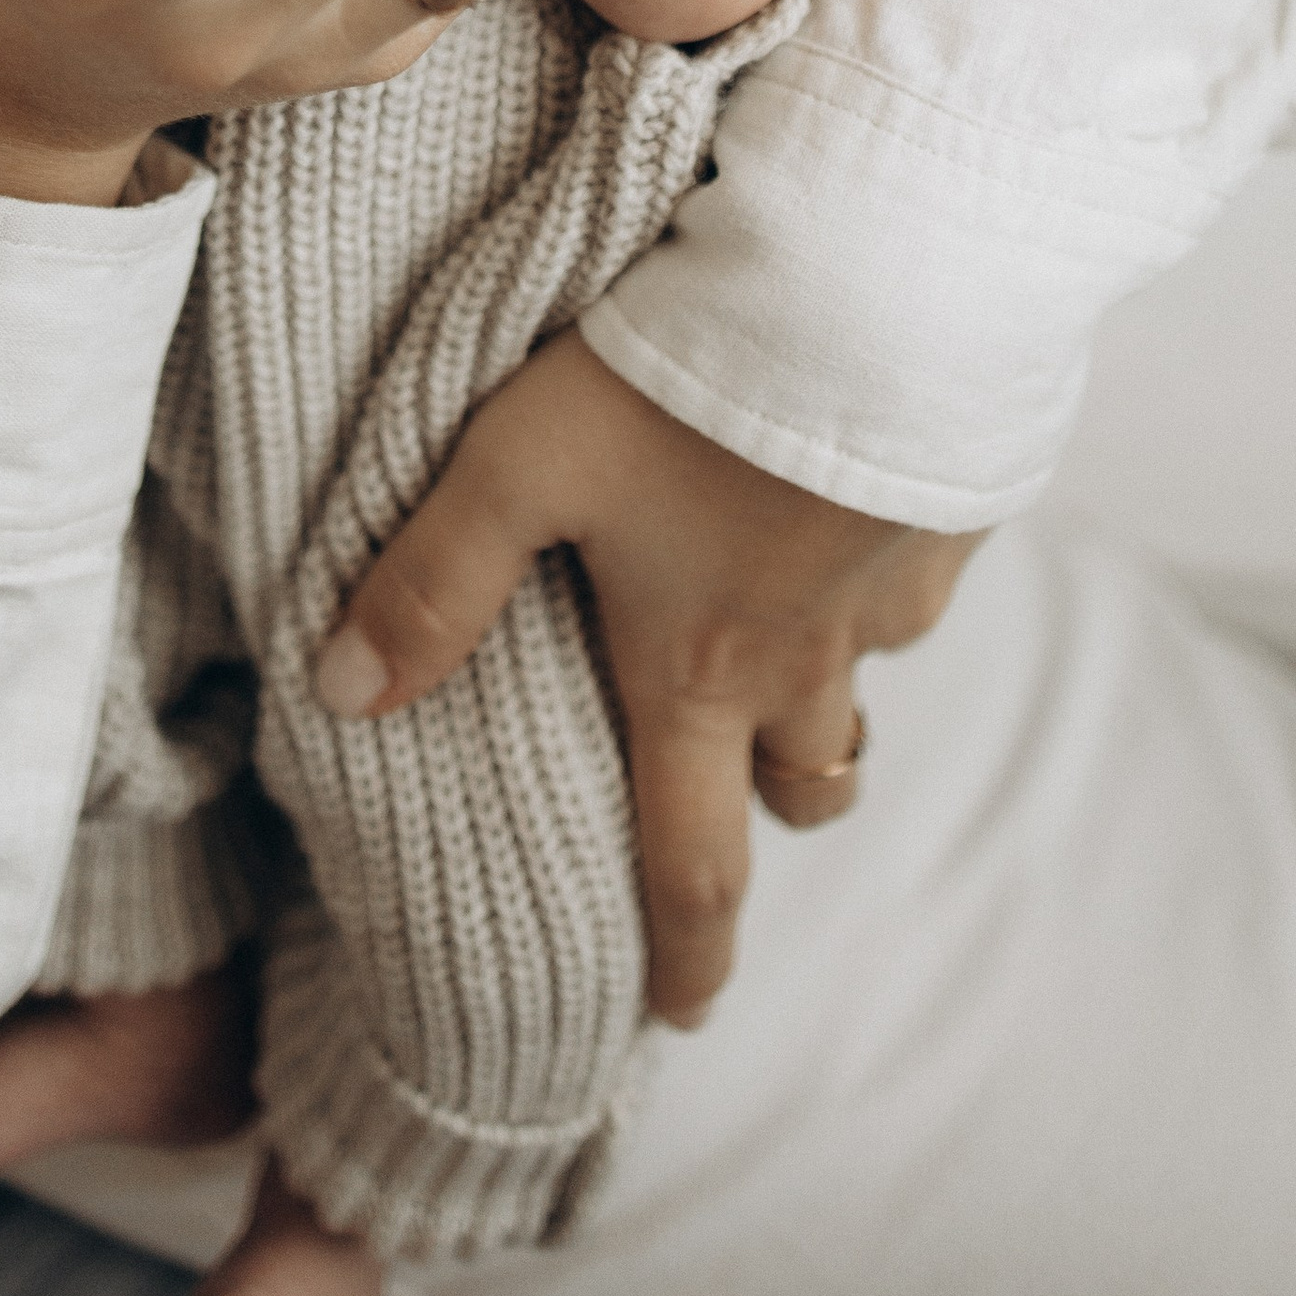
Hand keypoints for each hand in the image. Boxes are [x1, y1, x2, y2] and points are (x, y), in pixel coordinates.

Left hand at [313, 332, 978, 1025]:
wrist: (879, 280)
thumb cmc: (686, 375)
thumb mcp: (522, 462)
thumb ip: (435, 581)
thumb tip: (341, 696)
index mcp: (701, 671)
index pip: (696, 865)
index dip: (686, 959)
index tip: (681, 1014)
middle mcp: (812, 655)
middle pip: (801, 790)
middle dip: (763, 830)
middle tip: (731, 839)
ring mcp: (897, 588)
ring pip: (861, 689)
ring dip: (822, 707)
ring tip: (779, 672)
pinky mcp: (955, 507)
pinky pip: (915, 581)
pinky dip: (872, 579)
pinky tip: (842, 510)